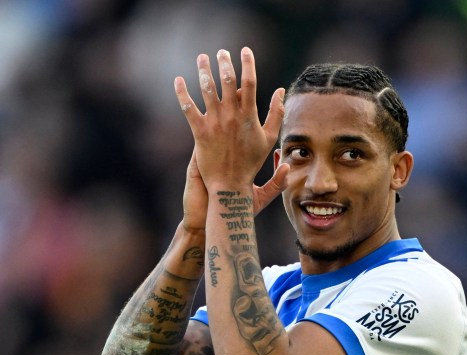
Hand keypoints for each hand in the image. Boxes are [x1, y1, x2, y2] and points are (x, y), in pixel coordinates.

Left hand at [174, 47, 284, 191]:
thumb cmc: (251, 162)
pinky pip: (188, 108)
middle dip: (224, 62)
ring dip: (203, 70)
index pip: (249, 83)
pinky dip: (182, 93)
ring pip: (207, 90)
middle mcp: (231, 116)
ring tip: (202, 57)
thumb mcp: (269, 138)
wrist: (230, 184)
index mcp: (249, 116)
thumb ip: (276, 114)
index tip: (245, 50)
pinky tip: (178, 80)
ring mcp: (214, 123)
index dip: (248, 64)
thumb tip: (281, 91)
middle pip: (227, 80)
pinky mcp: (199, 132)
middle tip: (221, 51)